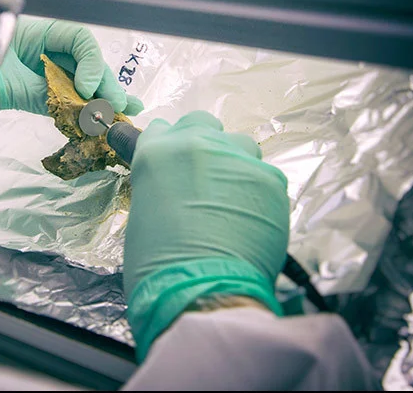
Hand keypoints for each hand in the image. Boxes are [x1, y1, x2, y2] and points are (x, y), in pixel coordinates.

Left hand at [0, 16, 143, 124]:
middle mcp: (37, 49)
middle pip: (82, 63)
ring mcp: (34, 71)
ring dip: (99, 98)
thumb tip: (78, 105)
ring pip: (76, 83)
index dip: (90, 62)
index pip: (77, 38)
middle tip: (122, 106)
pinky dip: (78, 110)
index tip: (88, 88)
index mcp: (32, 32)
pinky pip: (60, 100)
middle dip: (104, 84)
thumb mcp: (2, 83)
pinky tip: (100, 119)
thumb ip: (42, 92)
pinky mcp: (27, 93)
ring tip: (123, 113)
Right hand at [123, 111, 289, 360]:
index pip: (160, 128)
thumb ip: (159, 182)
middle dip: (201, 143)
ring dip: (233, 163)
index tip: (171, 164)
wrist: (202, 289)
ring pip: (239, 143)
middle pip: (202, 122)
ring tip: (231, 199)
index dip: (166, 147)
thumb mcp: (142, 210)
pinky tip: (250, 220)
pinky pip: (264, 175)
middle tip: (201, 177)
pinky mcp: (270, 178)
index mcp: (155, 151)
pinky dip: (257, 194)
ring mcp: (236, 157)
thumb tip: (174, 183)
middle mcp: (195, 143)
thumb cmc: (157, 261)